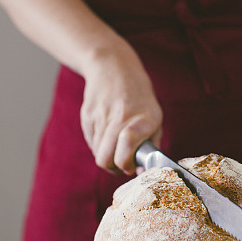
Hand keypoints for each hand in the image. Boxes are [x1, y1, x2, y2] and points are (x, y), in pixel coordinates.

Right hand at [80, 40, 162, 173]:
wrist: (113, 67)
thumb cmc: (139, 98)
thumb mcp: (155, 117)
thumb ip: (152, 145)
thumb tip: (143, 173)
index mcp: (143, 117)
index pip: (127, 145)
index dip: (125, 162)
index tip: (130, 166)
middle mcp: (121, 116)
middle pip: (106, 158)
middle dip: (113, 167)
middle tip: (122, 163)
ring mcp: (101, 115)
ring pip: (97, 153)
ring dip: (107, 156)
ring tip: (116, 145)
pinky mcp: (87, 115)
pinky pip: (91, 142)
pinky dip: (99, 145)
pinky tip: (107, 133)